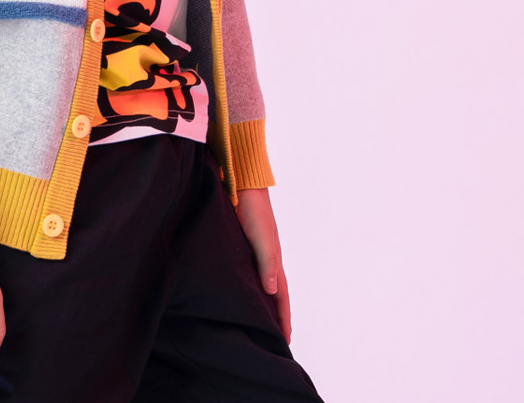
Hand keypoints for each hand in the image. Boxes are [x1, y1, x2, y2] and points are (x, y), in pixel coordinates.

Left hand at [235, 187, 290, 341]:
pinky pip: (247, 271)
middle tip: (273, 337)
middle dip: (275, 315)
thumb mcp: (263, 239)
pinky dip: (248, 285)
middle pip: (273, 293)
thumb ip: (267, 263)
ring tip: (257, 320)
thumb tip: (272, 293)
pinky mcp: (240, 241)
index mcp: (274, 260)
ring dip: (261, 301)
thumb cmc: (254, 211)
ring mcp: (254, 250)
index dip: (283, 318)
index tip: (285, 340)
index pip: (281, 296)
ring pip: (260, 283)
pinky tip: (239, 289)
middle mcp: (266, 258)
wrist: (242, 183)